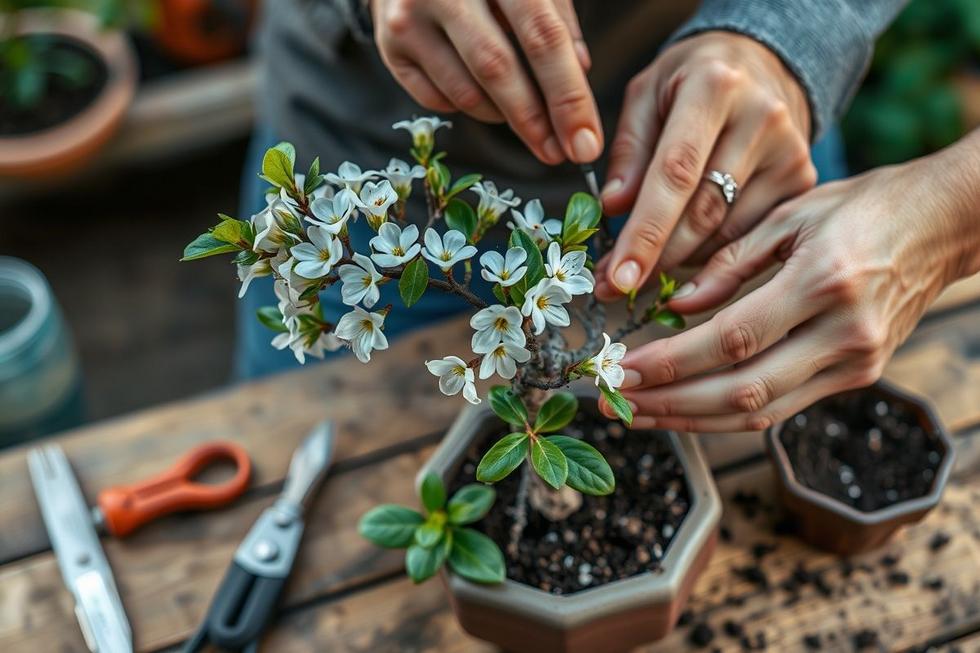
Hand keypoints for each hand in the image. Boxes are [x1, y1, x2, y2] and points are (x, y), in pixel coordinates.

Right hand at [371, 0, 601, 164]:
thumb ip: (556, 20)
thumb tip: (580, 75)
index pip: (542, 38)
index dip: (569, 97)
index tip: (586, 144)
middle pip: (498, 70)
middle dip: (534, 123)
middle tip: (559, 154)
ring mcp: (410, 18)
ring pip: (467, 92)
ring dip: (503, 116)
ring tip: (524, 116)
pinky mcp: (388, 46)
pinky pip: (438, 100)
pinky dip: (469, 107)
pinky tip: (482, 94)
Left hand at [595, 31, 815, 299]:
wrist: (764, 63)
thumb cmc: (691, 80)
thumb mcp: (647, 94)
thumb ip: (629, 151)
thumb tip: (615, 209)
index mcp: (714, 86)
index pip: (675, 172)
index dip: (645, 232)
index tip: (618, 277)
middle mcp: (761, 118)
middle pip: (704, 211)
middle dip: (656, 259)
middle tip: (616, 287)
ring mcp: (790, 152)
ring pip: (726, 233)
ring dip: (679, 261)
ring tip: (642, 270)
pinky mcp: (803, 180)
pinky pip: (748, 236)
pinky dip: (710, 253)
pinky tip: (684, 250)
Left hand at [600, 143, 979, 431]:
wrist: (941, 227)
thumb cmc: (864, 209)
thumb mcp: (791, 216)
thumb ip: (728, 263)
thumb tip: (675, 306)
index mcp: (825, 282)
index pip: (732, 339)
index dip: (670, 362)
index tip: (620, 368)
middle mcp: (845, 334)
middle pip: (742, 389)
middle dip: (670, 401)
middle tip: (615, 401)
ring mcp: (855, 363)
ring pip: (759, 411)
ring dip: (691, 418)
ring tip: (638, 412)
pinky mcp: (856, 377)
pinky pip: (780, 408)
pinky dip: (727, 413)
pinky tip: (685, 408)